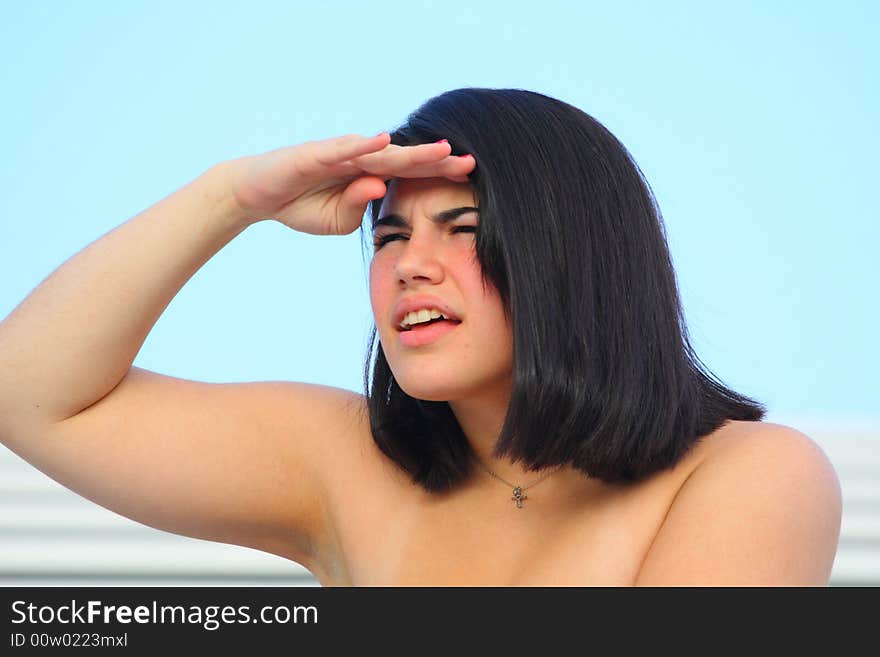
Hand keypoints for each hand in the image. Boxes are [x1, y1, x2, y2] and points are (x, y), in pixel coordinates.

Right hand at [223, 133, 475, 233]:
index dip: (438, 175)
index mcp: (369, 176)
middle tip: (471, 162)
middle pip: (406, 160)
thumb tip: (379, 188)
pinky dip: (361, 146)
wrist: (257, 195)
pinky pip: (342, 149)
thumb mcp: (337, 220)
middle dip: (438, 162)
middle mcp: (360, 160)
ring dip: (412, 151)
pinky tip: (382, 140)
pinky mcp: (315, 154)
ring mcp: (340, 155)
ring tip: (442, 149)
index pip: (411, 175)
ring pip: (381, 153)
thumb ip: (359, 205)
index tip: (470, 178)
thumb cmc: (300, 204)